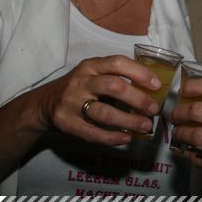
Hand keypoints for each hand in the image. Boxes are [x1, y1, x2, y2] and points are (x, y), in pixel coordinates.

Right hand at [33, 55, 161, 145]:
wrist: (44, 104)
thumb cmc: (80, 88)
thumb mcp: (94, 74)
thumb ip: (117, 77)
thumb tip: (152, 90)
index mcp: (91, 66)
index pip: (117, 63)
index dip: (139, 73)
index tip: (157, 85)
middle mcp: (81, 81)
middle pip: (113, 87)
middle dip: (138, 99)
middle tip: (154, 109)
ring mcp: (72, 102)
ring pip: (104, 113)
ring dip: (128, 121)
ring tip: (145, 126)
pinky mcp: (66, 123)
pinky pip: (92, 133)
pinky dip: (112, 137)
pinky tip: (126, 138)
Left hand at [170, 79, 201, 193]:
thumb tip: (201, 94)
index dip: (193, 86)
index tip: (183, 90)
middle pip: (200, 111)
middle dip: (180, 112)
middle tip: (175, 114)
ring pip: (198, 136)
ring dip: (181, 134)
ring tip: (178, 133)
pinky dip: (192, 154)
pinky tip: (189, 151)